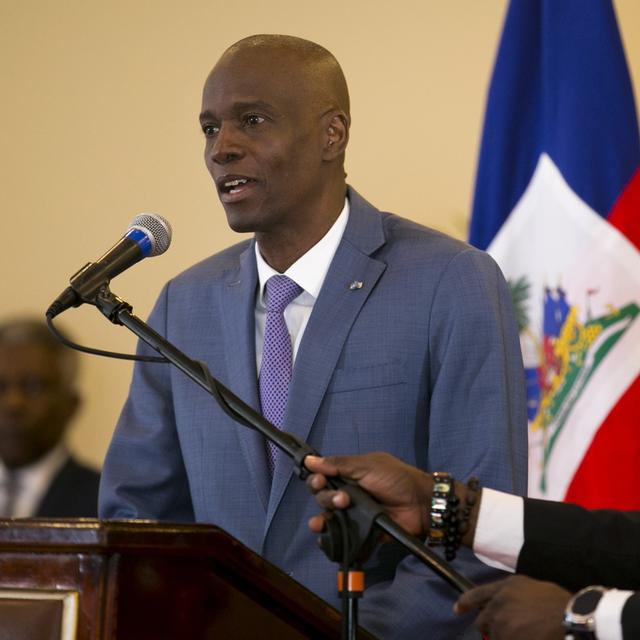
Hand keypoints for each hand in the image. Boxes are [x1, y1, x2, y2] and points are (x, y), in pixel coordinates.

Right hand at [305, 452, 431, 536]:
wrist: (420, 504)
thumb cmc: (396, 479)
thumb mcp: (367, 466)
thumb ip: (339, 464)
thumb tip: (310, 460)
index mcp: (348, 476)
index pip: (323, 478)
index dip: (317, 480)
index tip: (320, 481)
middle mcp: (348, 495)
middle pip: (323, 498)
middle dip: (326, 499)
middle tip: (343, 500)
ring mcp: (354, 515)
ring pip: (329, 519)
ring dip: (321, 521)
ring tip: (323, 524)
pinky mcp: (361, 533)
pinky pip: (342, 538)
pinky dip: (331, 541)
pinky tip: (326, 541)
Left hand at [454, 575, 570, 639]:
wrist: (573, 618)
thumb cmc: (559, 602)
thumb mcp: (533, 588)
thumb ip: (515, 595)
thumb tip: (508, 605)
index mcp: (506, 588)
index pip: (477, 594)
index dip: (465, 603)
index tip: (458, 610)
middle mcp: (499, 604)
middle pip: (483, 621)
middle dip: (490, 628)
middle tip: (503, 633)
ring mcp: (503, 625)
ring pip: (495, 636)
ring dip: (504, 637)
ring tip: (524, 634)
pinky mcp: (508, 639)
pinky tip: (528, 638)